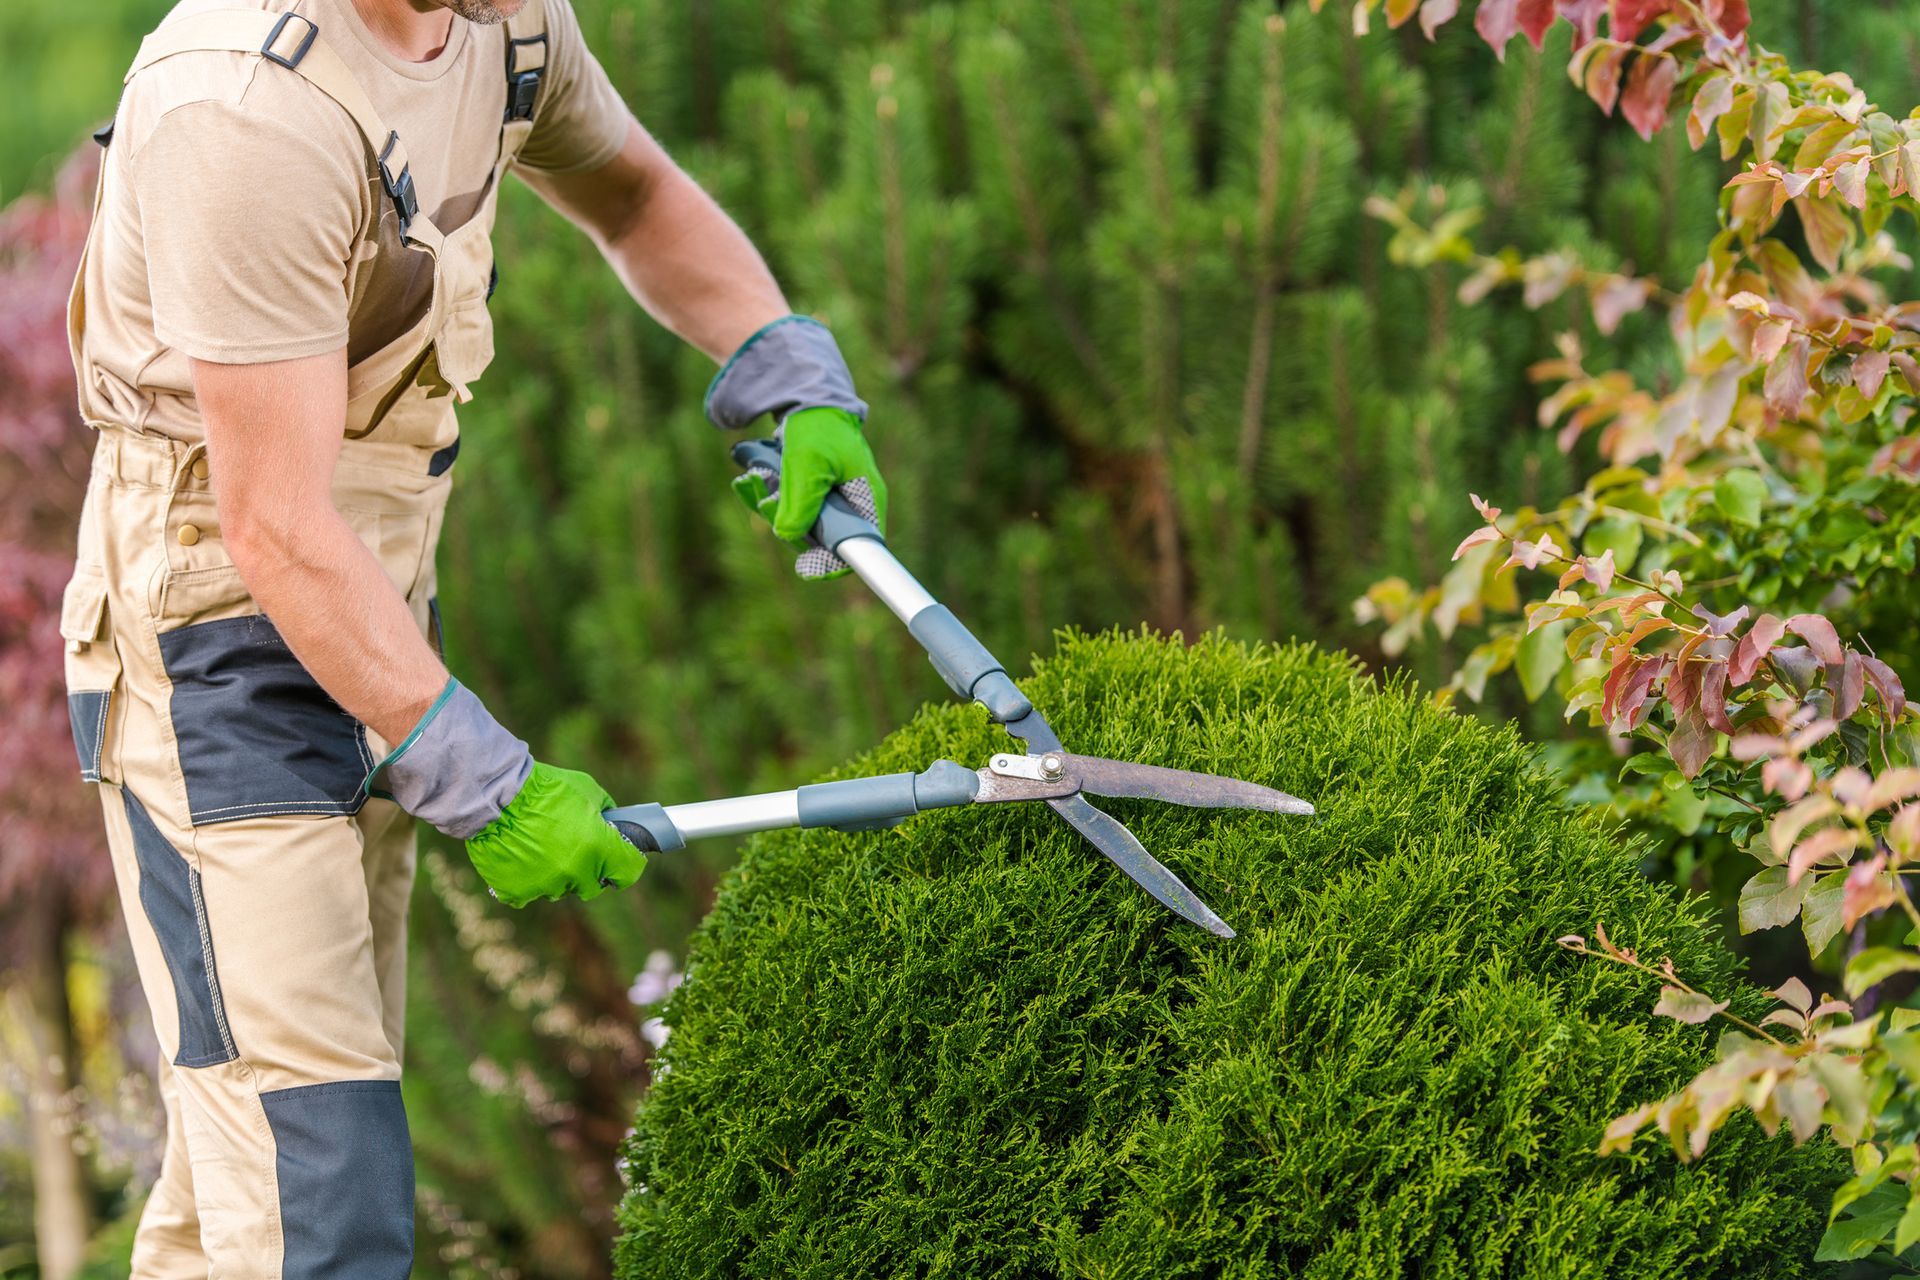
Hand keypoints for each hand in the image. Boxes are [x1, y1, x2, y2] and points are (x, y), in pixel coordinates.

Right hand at [366, 679, 644, 905]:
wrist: (496, 794)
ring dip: (557, 875)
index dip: (627, 865)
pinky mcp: (517, 892)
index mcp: (598, 848)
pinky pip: (529, 894)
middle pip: (593, 886)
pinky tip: (522, 859)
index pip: (628, 872)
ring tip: (542, 848)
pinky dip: (527, 881)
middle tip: (577, 850)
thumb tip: (613, 823)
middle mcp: (575, 872)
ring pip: (560, 890)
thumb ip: (604, 812)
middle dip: (590, 871)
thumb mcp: (587, 790)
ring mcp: (545, 885)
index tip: (621, 860)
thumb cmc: (544, 788)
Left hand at [731, 408, 888, 572]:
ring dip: (774, 508)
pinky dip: (773, 498)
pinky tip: (757, 478)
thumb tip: (787, 535)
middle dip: (790, 526)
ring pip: (803, 527)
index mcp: (867, 500)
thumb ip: (800, 501)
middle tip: (767, 501)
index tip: (804, 566)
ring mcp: (834, 502)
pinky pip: (792, 510)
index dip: (832, 564)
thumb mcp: (807, 464)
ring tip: (758, 480)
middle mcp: (854, 505)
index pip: (860, 550)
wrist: (807, 400)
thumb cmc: (816, 428)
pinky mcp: (815, 495)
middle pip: (824, 542)